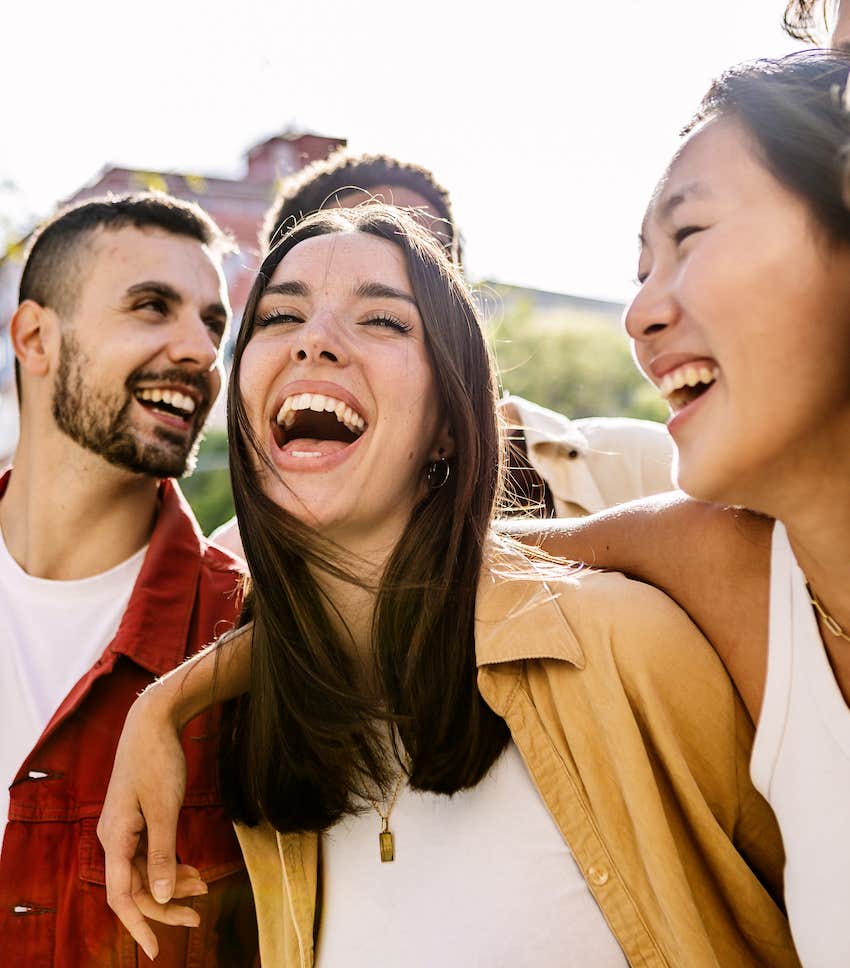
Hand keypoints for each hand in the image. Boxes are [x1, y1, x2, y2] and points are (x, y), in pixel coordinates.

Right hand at [98, 687, 189, 960]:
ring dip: (173, 883)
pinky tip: (193, 869)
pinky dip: (171, 863)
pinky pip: (152, 853)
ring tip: (204, 888)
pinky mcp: (138, 819)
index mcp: (115, 839)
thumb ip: (163, 854)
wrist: (153, 723)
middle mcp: (114, 839)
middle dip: (166, 905)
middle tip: (197, 916)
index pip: (122, 897)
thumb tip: (164, 896)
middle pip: (136, 887)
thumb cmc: (157, 762)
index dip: (139, 925)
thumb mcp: (165, 809)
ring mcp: (125, 829)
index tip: (155, 950)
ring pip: (146, 871)